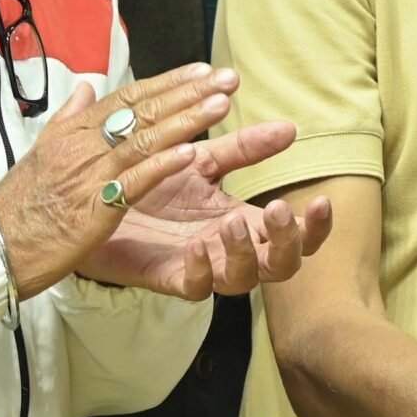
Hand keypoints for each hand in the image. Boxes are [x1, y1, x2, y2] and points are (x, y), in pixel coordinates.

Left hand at [81, 169, 333, 300]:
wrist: (94, 198)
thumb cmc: (149, 183)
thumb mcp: (201, 159)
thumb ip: (244, 148)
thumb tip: (290, 128)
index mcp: (244, 220)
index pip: (295, 235)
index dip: (315, 226)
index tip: (321, 200)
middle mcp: (229, 248)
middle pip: (281, 266)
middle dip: (289, 242)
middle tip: (278, 210)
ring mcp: (202, 265)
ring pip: (243, 281)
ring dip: (245, 253)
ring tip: (232, 224)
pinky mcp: (168, 277)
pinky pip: (195, 288)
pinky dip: (202, 270)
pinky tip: (197, 247)